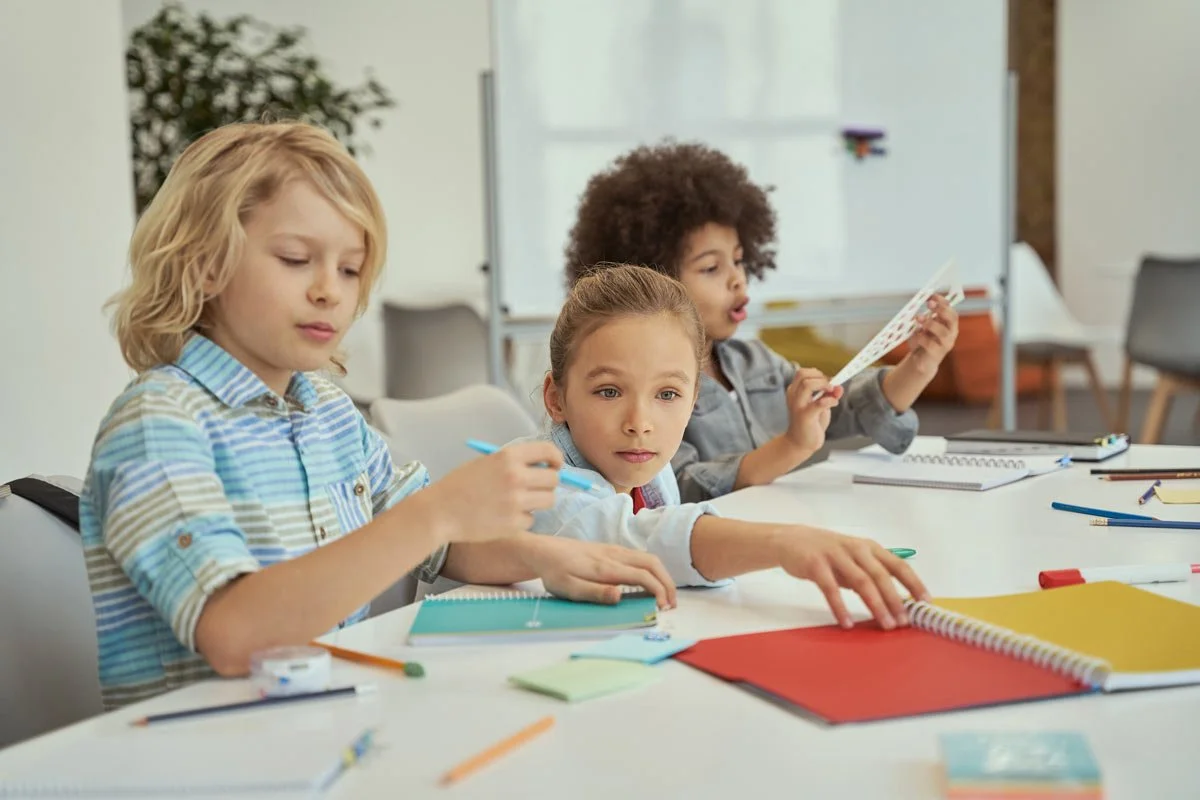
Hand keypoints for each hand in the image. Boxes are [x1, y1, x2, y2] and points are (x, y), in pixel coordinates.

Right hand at [421, 442, 562, 542]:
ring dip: (539, 502)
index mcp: (508, 457)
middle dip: (548, 483)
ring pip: (548, 500)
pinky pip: (531, 519)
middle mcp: (516, 477)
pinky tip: (504, 517)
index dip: (556, 458)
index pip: (548, 451)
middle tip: (536, 488)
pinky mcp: (514, 524)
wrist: (439, 512)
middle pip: (553, 479)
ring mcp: (517, 502)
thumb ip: (512, 463)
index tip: (555, 465)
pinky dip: (522, 520)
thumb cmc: (459, 486)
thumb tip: (542, 466)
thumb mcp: (485, 463)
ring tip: (519, 503)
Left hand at [518, 536, 676, 608]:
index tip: (663, 607)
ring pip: (648, 557)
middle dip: (667, 583)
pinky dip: (652, 569)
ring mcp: (614, 550)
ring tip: (665, 595)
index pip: (642, 575)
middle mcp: (614, 555)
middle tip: (672, 604)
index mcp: (606, 567)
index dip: (658, 591)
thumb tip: (620, 595)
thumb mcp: (569, 588)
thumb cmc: (555, 572)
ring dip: (662, 575)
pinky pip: (639, 556)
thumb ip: (595, 593)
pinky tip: (650, 581)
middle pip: (652, 563)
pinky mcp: (610, 549)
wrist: (543, 550)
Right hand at [772, 526, 929, 629]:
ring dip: (876, 605)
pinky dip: (840, 607)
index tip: (925, 602)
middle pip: (881, 575)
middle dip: (895, 599)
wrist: (791, 540)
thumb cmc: (827, 553)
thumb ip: (872, 575)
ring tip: (885, 624)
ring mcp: (835, 555)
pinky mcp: (815, 564)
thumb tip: (897, 601)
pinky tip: (847, 623)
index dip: (914, 583)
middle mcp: (855, 549)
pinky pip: (830, 589)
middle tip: (904, 621)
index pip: (898, 565)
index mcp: (869, 548)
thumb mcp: (854, 559)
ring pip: (861, 581)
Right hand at [784, 366, 841, 452]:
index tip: (828, 381)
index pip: (803, 372)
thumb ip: (829, 394)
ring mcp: (798, 406)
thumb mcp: (820, 405)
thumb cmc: (809, 423)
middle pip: (803, 374)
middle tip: (830, 387)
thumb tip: (839, 386)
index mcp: (794, 391)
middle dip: (820, 377)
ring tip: (831, 393)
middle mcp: (793, 396)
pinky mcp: (805, 417)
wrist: (800, 443)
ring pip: (807, 384)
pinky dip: (830, 400)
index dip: (818, 374)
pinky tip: (833, 404)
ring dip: (824, 385)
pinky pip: (819, 403)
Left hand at [907, 294, 958, 374]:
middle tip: (929, 304)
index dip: (943, 301)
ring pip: (943, 333)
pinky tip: (916, 334)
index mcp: (948, 324)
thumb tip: (914, 309)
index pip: (950, 309)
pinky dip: (921, 338)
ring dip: (930, 323)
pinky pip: (931, 345)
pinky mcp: (937, 355)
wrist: (921, 361)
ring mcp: (945, 344)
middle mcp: (951, 333)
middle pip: (952, 319)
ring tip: (919, 318)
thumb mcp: (921, 327)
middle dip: (941, 309)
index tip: (932, 295)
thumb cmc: (922, 340)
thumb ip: (921, 318)